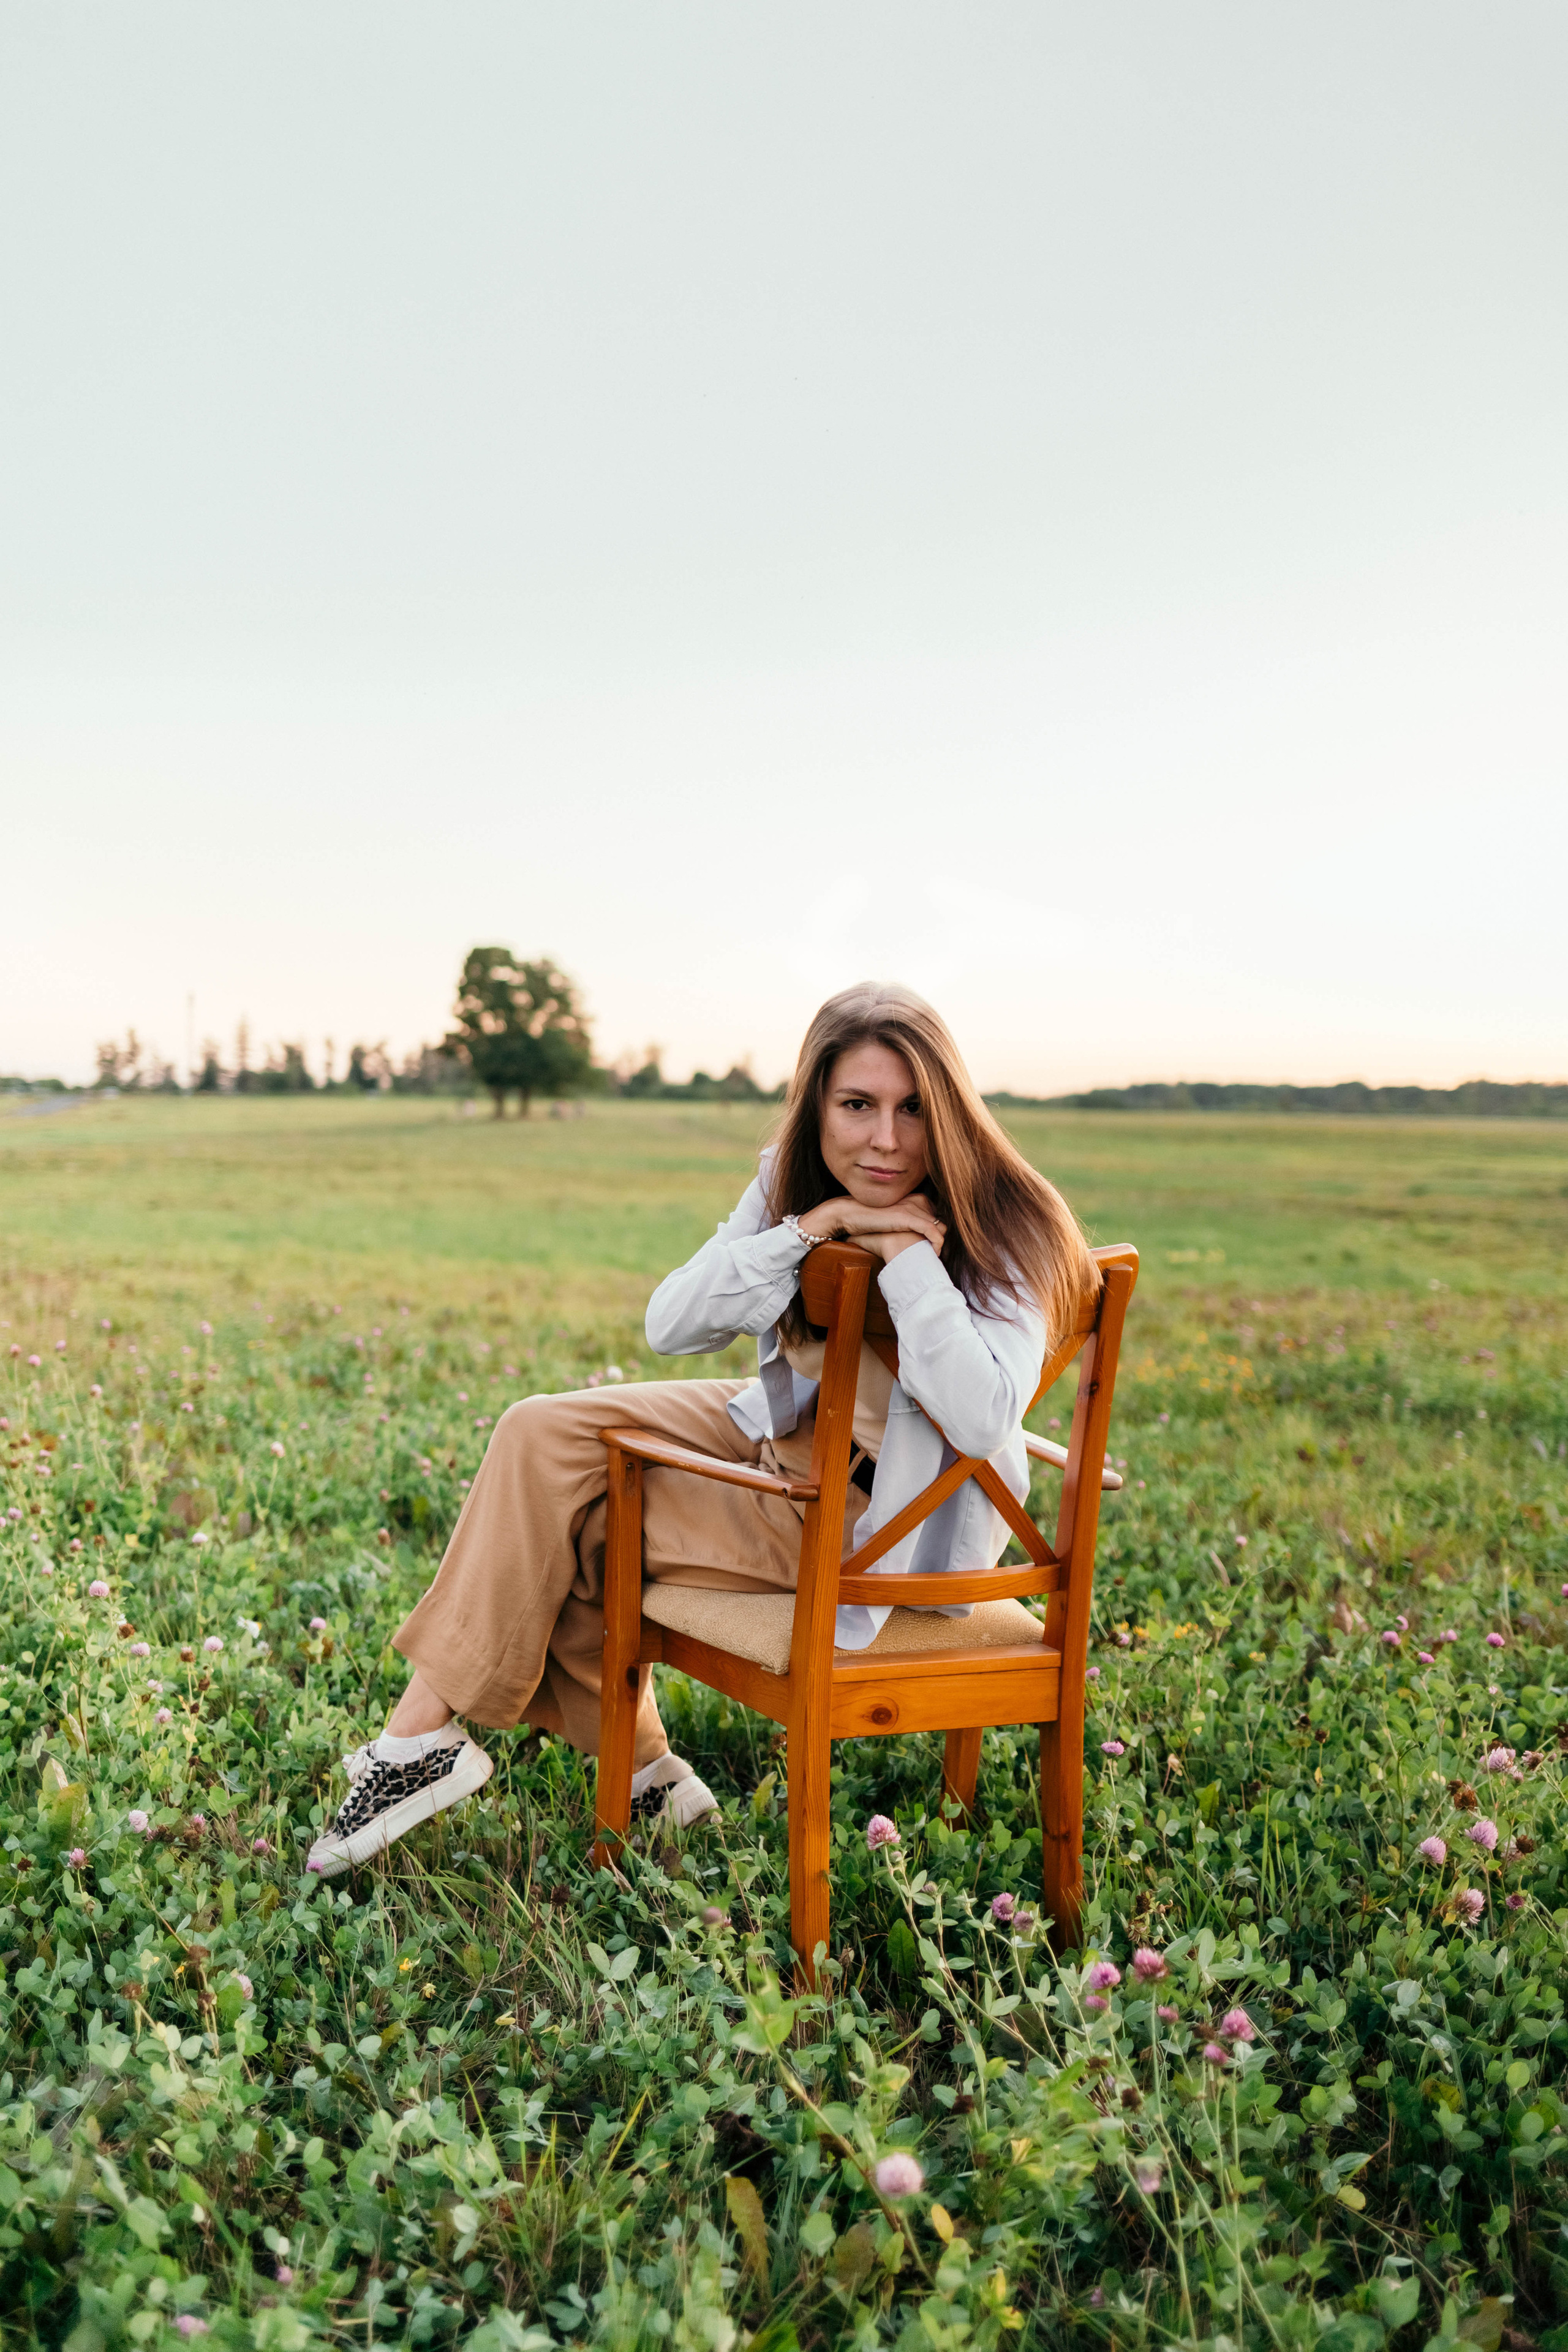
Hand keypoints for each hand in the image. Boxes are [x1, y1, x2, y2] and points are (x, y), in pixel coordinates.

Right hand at [798, 1194, 946, 1263]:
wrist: (850, 1213)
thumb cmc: (867, 1219)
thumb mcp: (890, 1220)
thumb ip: (904, 1224)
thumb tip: (911, 1240)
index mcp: (914, 1199)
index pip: (937, 1215)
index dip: (938, 1232)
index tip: (935, 1247)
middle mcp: (917, 1200)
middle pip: (942, 1221)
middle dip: (941, 1239)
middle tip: (937, 1254)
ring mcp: (913, 1208)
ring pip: (941, 1227)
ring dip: (940, 1243)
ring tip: (934, 1256)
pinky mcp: (909, 1217)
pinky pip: (934, 1231)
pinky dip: (937, 1244)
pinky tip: (932, 1253)